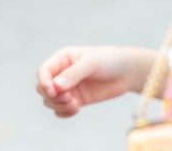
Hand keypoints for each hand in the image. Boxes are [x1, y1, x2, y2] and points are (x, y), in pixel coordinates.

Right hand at [36, 46, 156, 117]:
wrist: (127, 72)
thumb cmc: (110, 60)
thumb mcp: (92, 63)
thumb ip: (74, 74)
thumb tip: (56, 86)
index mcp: (62, 59)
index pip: (43, 71)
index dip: (44, 82)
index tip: (54, 91)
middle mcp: (62, 73)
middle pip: (43, 89)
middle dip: (52, 97)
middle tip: (69, 99)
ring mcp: (68, 87)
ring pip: (50, 101)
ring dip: (59, 106)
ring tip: (75, 105)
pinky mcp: (76, 99)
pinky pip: (61, 110)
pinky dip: (64, 112)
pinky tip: (76, 109)